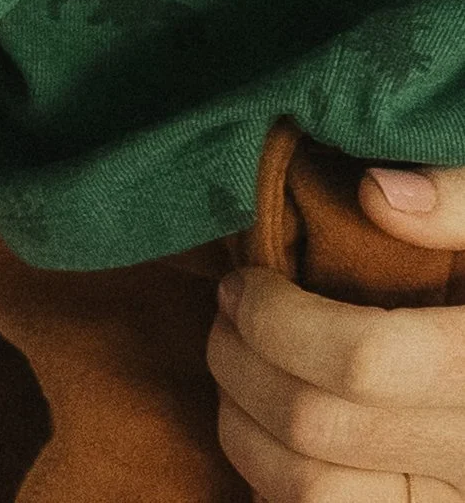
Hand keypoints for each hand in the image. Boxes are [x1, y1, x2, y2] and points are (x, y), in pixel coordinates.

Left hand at [208, 165, 464, 499]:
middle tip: (223, 314)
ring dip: (243, 429)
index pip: (360, 360)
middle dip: (241, 362)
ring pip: (313, 494)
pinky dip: (276, 481)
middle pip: (317, 425)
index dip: (276, 319)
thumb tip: (376, 192)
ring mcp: (448, 502)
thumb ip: (457, 201)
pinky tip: (269, 428)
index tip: (242, 282)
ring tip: (233, 368)